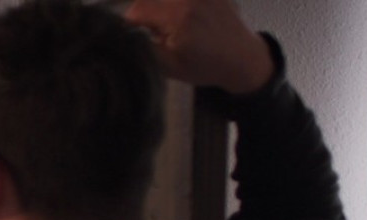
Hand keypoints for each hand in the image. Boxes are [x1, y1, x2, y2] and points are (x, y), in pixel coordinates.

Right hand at [125, 0, 274, 93]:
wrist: (242, 58)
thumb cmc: (205, 66)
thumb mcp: (168, 66)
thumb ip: (143, 48)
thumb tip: (123, 36)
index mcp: (177, 17)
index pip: (136, 10)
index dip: (130, 25)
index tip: (136, 38)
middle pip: (148, 0)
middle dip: (146, 16)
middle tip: (157, 34)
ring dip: (160, 8)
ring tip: (172, 26)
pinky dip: (175, 5)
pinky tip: (188, 19)